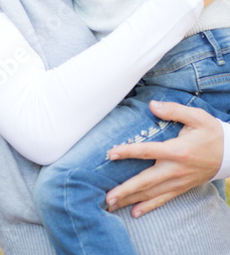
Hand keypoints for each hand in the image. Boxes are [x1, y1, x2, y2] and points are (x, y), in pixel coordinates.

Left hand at [106, 100, 223, 216]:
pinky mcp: (181, 188)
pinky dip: (148, 207)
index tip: (111, 154)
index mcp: (177, 150)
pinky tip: (134, 212)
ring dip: (131, 199)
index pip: (148, 151)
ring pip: (151, 193)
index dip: (128, 152)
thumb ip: (173, 110)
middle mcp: (175, 169)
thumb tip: (152, 105)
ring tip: (112, 205)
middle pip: (146, 181)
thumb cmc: (211, 133)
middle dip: (126, 189)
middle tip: (107, 196)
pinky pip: (163, 200)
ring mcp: (178, 181)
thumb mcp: (196, 117)